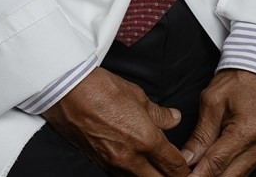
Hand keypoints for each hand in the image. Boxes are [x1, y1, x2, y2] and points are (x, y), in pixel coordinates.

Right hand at [42, 65, 192, 175]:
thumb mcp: (137, 95)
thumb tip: (174, 119)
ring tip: (155, 166)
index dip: (185, 169)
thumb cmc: (103, 88)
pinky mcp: (99, 163)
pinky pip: (121, 175)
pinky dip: (132, 173)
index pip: (174, 165)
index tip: (188, 166)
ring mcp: (113, 164)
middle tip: (175, 170)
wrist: (68, 91)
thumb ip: (159, 113)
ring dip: (150, 176)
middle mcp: (131, 158)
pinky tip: (135, 163)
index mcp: (146, 139)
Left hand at [180, 69, 255, 175]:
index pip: (216, 164)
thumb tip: (187, 159)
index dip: (195, 176)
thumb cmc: (239, 78)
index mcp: (248, 131)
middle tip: (185, 174)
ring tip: (195, 170)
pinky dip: (227, 170)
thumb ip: (201, 134)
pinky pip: (244, 169)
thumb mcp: (213, 100)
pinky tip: (211, 166)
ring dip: (216, 176)